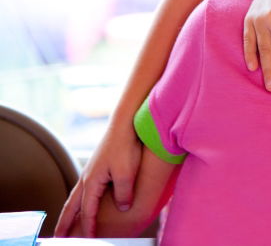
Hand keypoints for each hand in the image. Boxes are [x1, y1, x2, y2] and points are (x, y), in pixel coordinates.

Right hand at [55, 120, 141, 236]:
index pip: (87, 211)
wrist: (125, 123)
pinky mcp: (97, 166)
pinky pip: (82, 189)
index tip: (90, 240)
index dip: (89, 227)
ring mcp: (90, 171)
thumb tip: (122, 208)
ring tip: (65, 224)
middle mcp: (87, 178)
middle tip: (57, 237)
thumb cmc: (125, 145)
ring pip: (75, 197)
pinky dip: (78, 200)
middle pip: (72, 206)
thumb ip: (123, 192)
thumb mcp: (127, 172)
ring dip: (69, 212)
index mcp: (92, 181)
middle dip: (65, 223)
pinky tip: (83, 201)